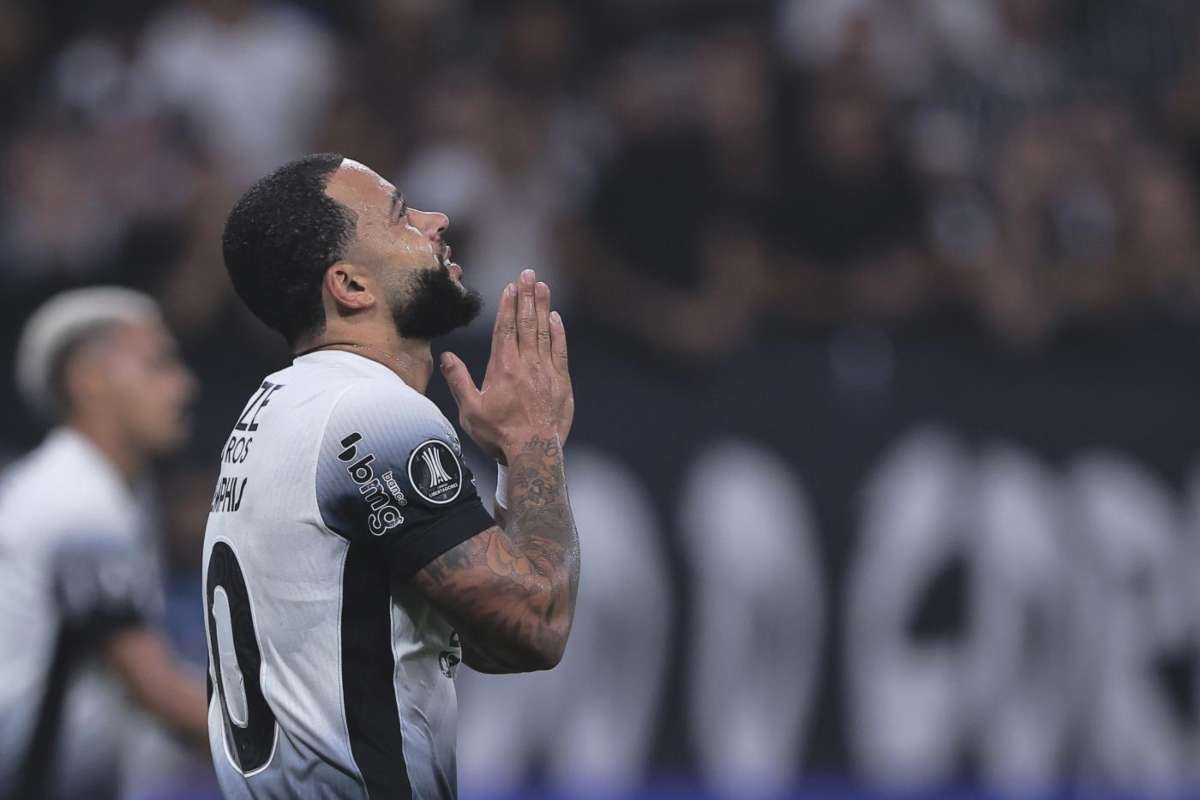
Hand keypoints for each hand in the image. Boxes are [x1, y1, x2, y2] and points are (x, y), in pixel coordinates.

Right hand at [441, 269, 573, 462]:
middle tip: (528, 273)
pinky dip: (558, 332)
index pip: (505, 328)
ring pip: (544, 331)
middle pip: (526, 322)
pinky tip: (555, 318)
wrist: (534, 452)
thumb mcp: (470, 410)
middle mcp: (526, 364)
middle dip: (526, 296)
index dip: (507, 305)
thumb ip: (458, 381)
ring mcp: (546, 371)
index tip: (510, 286)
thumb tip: (445, 356)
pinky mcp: (561, 382)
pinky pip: (560, 350)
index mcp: (502, 368)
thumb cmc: (499, 435)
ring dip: (543, 307)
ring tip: (542, 286)